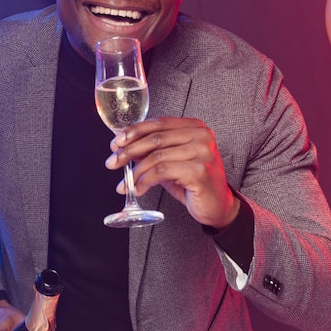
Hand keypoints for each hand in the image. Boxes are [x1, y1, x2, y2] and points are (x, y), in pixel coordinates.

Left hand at [106, 117, 239, 228]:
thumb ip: (152, 151)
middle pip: (155, 138)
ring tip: (125, 183)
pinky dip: (145, 181)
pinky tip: (138, 189)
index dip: (134, 132)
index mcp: (195, 126)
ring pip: (156, 156)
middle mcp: (201, 135)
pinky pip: (162, 172)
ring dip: (135, 171)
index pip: (158, 123)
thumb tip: (123, 147)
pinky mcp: (199, 171)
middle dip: (128, 151)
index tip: (116, 143)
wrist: (218, 207)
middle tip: (112, 162)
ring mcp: (203, 152)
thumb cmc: (193, 182)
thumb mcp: (171, 162)